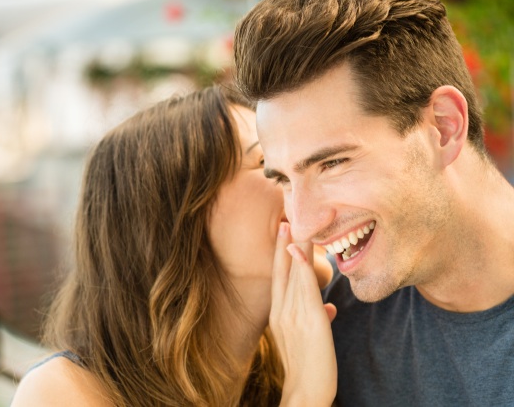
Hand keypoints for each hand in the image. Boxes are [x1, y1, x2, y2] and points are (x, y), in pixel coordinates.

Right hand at [272, 222, 336, 406]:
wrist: (306, 393)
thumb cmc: (309, 366)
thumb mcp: (306, 339)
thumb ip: (316, 317)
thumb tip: (330, 307)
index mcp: (278, 314)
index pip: (280, 278)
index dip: (281, 254)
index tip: (284, 234)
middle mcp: (281, 311)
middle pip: (282, 270)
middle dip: (282, 244)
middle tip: (284, 219)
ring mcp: (292, 314)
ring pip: (292, 273)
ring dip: (295, 246)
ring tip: (295, 223)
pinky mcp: (308, 319)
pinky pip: (304, 287)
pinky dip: (300, 266)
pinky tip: (299, 250)